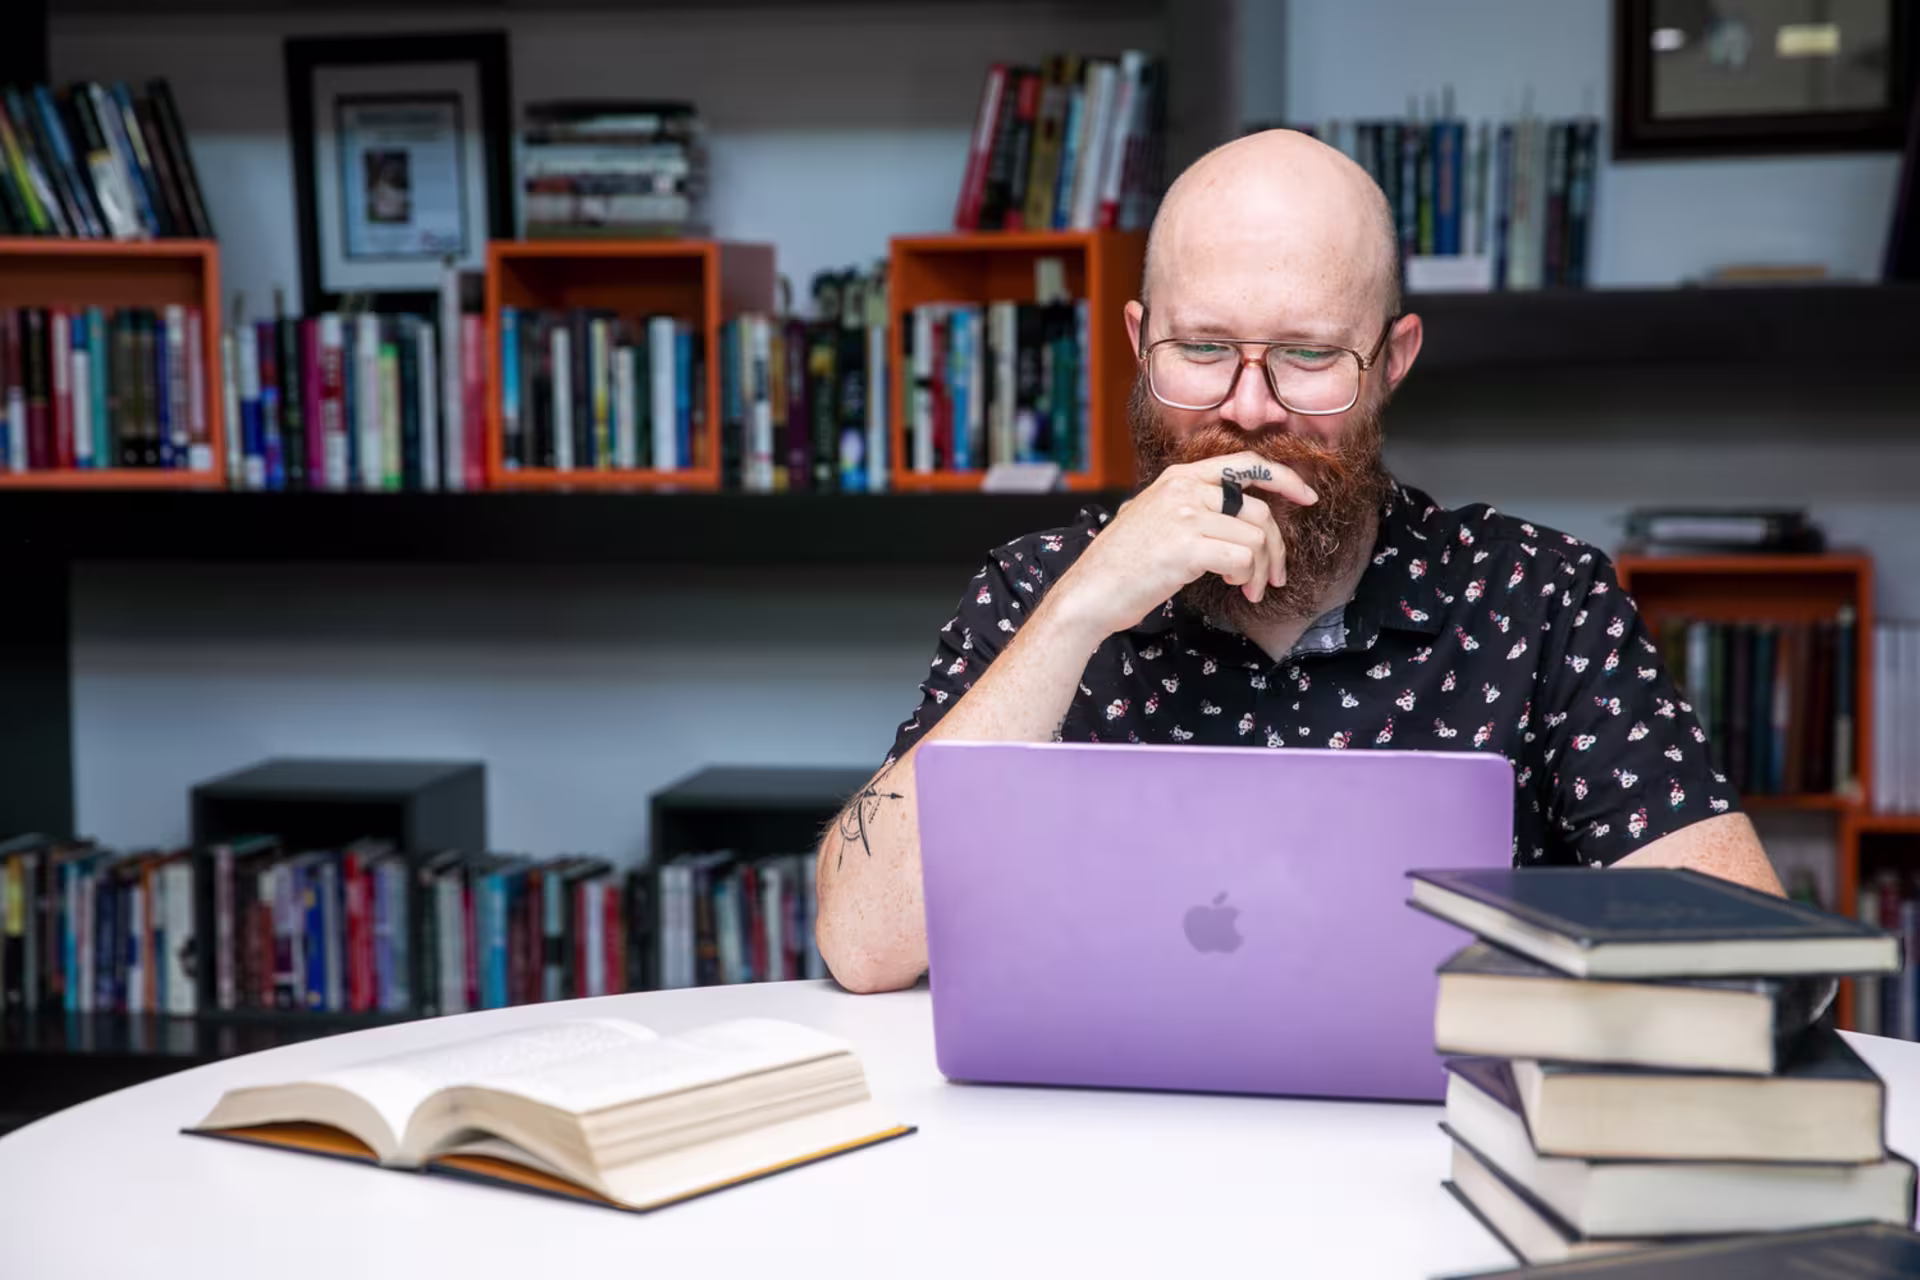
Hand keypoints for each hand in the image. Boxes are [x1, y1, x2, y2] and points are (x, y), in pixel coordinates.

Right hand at [1042, 451, 1318, 640]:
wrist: (1090, 592)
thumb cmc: (1122, 564)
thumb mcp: (1153, 517)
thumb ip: (1190, 507)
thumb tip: (1237, 517)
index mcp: (1179, 478)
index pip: (1246, 466)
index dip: (1284, 480)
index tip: (1306, 497)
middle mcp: (1184, 490)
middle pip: (1259, 511)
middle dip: (1276, 549)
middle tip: (1274, 577)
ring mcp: (1185, 516)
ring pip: (1256, 538)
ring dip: (1261, 570)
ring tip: (1247, 589)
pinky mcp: (1187, 546)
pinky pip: (1242, 559)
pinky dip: (1246, 577)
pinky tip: (1231, 587)